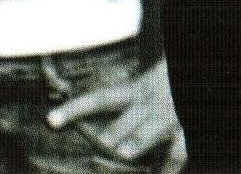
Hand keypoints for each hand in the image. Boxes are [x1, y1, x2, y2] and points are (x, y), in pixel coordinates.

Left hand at [47, 58, 185, 173]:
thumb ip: (122, 99)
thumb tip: (79, 115)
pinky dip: (167, 168)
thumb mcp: (145, 85)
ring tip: (124, 153)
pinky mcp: (186, 131)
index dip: (75, 110)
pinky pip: (177, 152)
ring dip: (139, 141)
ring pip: (153, 130)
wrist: (191, 76)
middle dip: (114, 133)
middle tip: (103, 142)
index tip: (50, 121)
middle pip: (128, 118)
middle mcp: (150, 103)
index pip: (100, 99)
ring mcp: (170, 118)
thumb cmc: (166, 84)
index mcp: (136, 90)